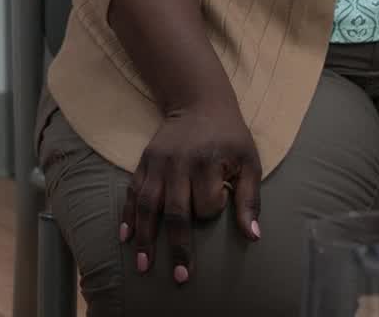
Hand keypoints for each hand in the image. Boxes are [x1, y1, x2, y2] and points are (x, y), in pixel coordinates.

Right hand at [119, 98, 261, 284]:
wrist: (198, 101)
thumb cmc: (229, 136)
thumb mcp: (249, 162)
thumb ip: (250, 200)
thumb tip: (252, 237)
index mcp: (207, 162)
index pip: (207, 203)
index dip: (213, 209)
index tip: (219, 201)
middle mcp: (179, 163)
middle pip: (175, 211)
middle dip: (177, 246)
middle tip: (179, 276)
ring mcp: (158, 163)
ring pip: (149, 205)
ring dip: (145, 237)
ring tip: (143, 264)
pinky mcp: (144, 161)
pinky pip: (133, 192)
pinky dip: (128, 215)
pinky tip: (125, 237)